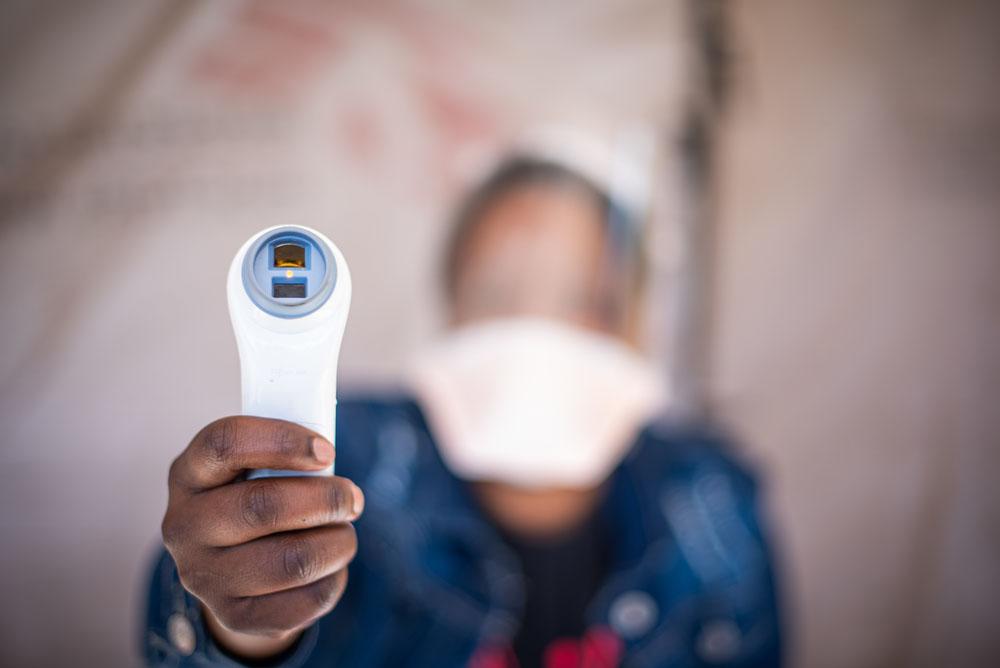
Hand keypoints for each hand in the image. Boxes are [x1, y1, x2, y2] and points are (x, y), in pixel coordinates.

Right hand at [161, 416, 362, 657]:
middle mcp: (184, 525)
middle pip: (263, 505)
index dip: (283, 441)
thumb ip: (284, 455)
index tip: (327, 452)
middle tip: (352, 499)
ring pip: (292, 561)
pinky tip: (331, 567)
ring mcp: (204, 576)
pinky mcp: (233, 616)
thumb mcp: (254, 465)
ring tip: (344, 534)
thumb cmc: (255, 498)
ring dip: (337, 543)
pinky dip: (333, 580)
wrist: (230, 568)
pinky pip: (303, 602)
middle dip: (326, 499)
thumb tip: (329, 461)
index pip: (225, 443)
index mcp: (189, 474)